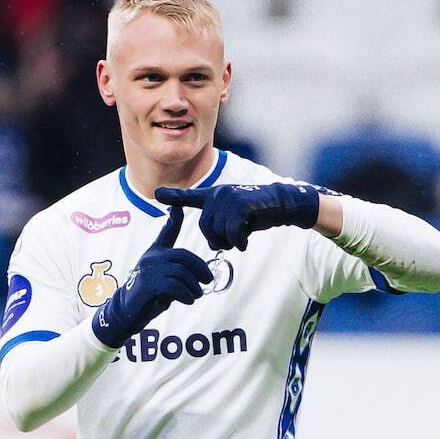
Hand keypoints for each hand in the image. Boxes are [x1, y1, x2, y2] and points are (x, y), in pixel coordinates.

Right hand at [91, 206, 212, 347]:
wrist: (127, 313)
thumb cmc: (147, 296)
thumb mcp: (162, 280)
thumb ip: (175, 271)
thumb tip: (198, 276)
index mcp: (155, 253)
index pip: (167, 232)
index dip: (174, 220)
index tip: (178, 208)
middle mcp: (152, 258)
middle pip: (183, 256)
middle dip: (200, 268)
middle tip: (207, 280)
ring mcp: (150, 270)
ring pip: (181, 272)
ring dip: (194, 286)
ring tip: (196, 294)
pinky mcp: (149, 284)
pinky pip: (174, 286)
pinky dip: (186, 294)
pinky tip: (188, 300)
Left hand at [155, 182, 319, 250]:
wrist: (282, 204)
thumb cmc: (258, 213)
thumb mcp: (236, 218)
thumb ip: (221, 227)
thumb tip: (212, 244)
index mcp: (215, 196)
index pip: (191, 197)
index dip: (174, 197)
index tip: (157, 194)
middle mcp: (219, 194)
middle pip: (206, 228)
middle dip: (219, 240)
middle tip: (234, 239)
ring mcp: (229, 198)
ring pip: (219, 232)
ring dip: (231, 241)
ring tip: (243, 234)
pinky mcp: (241, 205)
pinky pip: (232, 233)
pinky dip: (240, 242)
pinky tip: (247, 239)